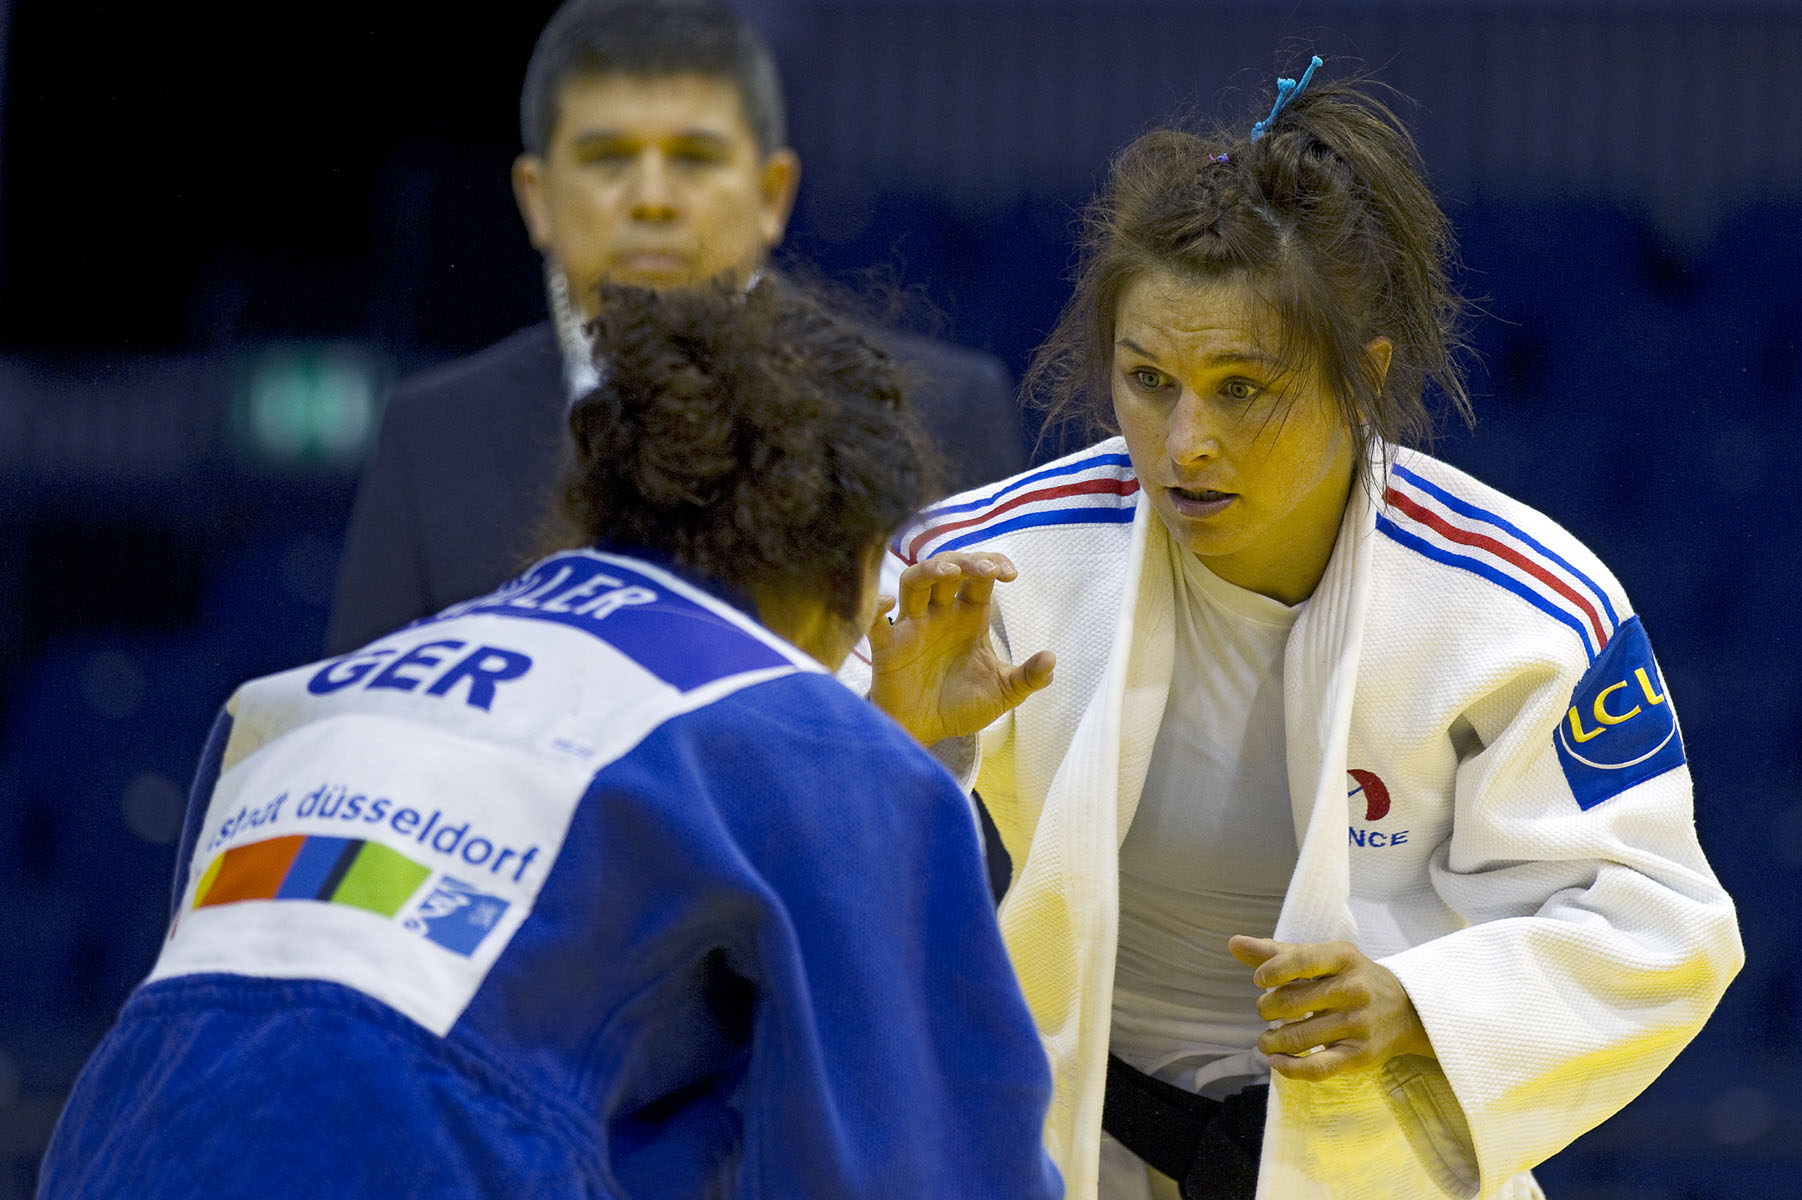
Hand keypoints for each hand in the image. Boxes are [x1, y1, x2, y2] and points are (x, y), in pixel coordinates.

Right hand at [866, 551, 1054, 745]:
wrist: (926, 733)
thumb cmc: (960, 706)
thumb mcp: (1001, 694)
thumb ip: (1027, 678)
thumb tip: (1052, 661)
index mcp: (969, 618)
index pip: (979, 577)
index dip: (993, 564)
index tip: (1010, 573)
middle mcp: (940, 614)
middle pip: (947, 569)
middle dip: (965, 561)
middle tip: (986, 569)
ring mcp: (912, 627)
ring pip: (914, 582)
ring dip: (929, 570)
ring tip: (948, 570)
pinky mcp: (887, 648)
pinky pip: (875, 621)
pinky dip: (875, 608)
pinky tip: (886, 602)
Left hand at [1228, 935, 1434, 1081]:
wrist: (1405, 1011)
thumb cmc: (1349, 979)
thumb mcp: (1322, 959)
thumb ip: (1277, 953)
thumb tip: (1234, 943)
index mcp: (1343, 958)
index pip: (1303, 960)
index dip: (1273, 971)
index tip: (1259, 981)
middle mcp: (1354, 990)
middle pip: (1291, 1002)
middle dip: (1267, 1009)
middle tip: (1266, 1011)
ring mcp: (1359, 1024)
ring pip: (1298, 1038)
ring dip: (1270, 1041)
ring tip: (1266, 1040)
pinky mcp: (1360, 1056)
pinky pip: (1316, 1068)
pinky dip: (1288, 1068)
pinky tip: (1277, 1061)